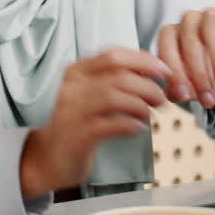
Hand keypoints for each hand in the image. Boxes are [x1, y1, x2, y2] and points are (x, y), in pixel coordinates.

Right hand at [20, 48, 171, 197]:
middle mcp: (72, 87)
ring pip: (113, 97)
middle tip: (161, 98)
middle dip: (147, 85)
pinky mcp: (76, 135)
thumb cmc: (79, 123)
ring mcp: (72, 111)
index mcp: (77, 72)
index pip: (114, 56)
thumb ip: (116, 79)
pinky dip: (130, 124)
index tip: (163, 71)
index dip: (144, 61)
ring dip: (140, 104)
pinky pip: (109, 124)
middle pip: (118, 76)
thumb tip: (152, 70)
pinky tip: (138, 128)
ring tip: (150, 113)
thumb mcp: (93, 95)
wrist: (51, 158)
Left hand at [157, 8, 214, 108]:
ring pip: (209, 29)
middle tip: (207, 97)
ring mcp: (211, 16)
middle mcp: (189, 22)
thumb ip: (180, 89)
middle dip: (198, 74)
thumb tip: (176, 95)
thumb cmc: (208, 72)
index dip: (175, 72)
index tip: (185, 95)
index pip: (167, 48)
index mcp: (172, 35)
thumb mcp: (192, 85)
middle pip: (189, 41)